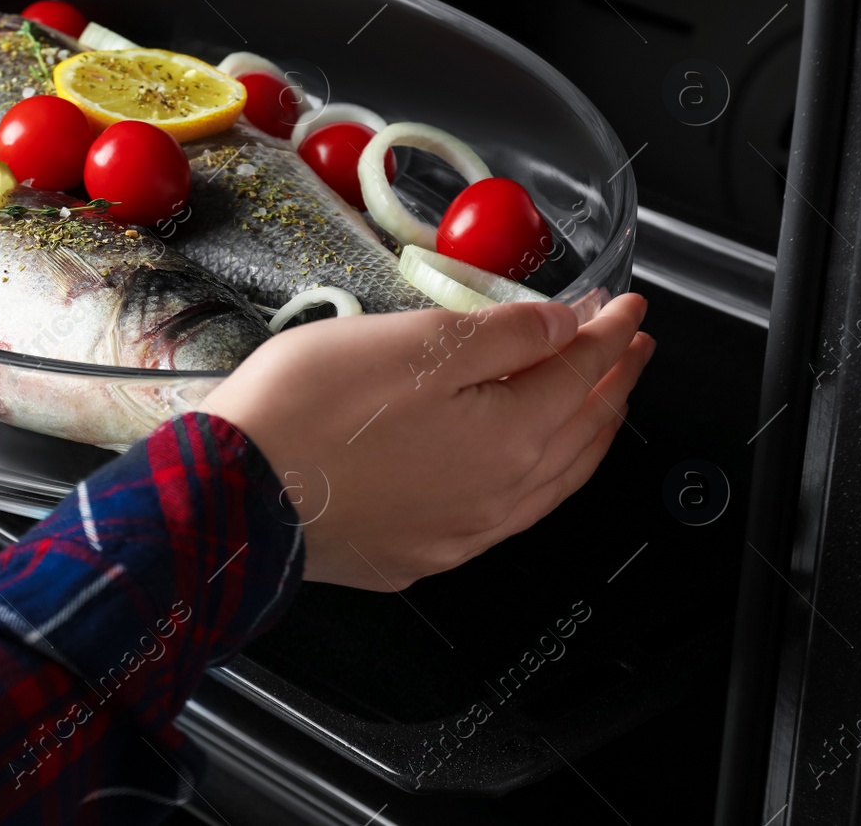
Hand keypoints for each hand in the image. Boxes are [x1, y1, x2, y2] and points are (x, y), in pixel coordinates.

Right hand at [207, 294, 654, 590]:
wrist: (232, 494)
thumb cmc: (307, 412)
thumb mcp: (413, 342)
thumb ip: (502, 334)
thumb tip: (565, 326)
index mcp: (509, 433)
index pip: (581, 371)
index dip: (609, 332)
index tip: (625, 307)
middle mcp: (499, 495)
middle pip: (581, 430)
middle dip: (612, 381)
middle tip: (628, 347)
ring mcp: (460, 532)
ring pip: (552, 482)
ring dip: (585, 433)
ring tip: (597, 402)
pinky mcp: (418, 553)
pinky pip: (506, 517)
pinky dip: (536, 480)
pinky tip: (521, 468)